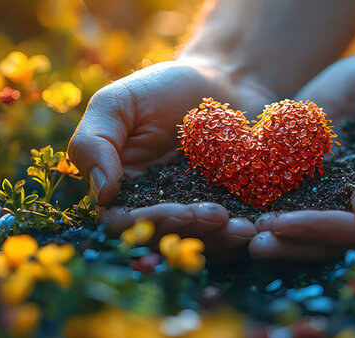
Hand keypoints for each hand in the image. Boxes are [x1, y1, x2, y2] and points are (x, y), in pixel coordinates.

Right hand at [69, 59, 270, 257]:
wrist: (222, 77)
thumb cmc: (163, 86)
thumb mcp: (119, 103)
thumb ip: (95, 142)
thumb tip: (103, 193)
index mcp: (121, 189)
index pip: (124, 222)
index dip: (151, 224)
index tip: (182, 212)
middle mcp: (154, 207)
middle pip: (164, 238)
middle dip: (193, 234)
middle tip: (221, 217)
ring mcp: (192, 212)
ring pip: (199, 243)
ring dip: (221, 241)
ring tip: (246, 228)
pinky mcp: (227, 212)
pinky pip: (230, 234)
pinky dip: (241, 236)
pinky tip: (259, 226)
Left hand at [250, 54, 354, 259]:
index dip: (331, 232)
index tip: (292, 224)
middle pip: (336, 241)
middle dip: (295, 241)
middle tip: (256, 240)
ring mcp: (345, 206)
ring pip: (311, 227)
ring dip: (277, 233)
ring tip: (241, 232)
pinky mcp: (317, 188)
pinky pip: (293, 200)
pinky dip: (266, 204)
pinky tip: (236, 206)